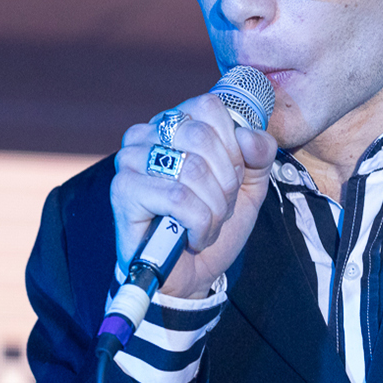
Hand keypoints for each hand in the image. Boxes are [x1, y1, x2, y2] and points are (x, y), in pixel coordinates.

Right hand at [110, 92, 277, 299]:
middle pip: (203, 137)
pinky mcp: (123, 191)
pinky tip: (192, 237)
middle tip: (220, 206)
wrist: (188, 275)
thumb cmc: (211, 223)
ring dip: (214, 207)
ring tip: (206, 224)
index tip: (232, 176)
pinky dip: (199, 225)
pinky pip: (178, 198)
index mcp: (174, 123)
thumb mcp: (248, 185)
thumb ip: (259, 154)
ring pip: (193, 170)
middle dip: (225, 182)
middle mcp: (146, 134)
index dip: (233, 145)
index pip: (210, 107)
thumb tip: (250, 137)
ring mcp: (129, 160)